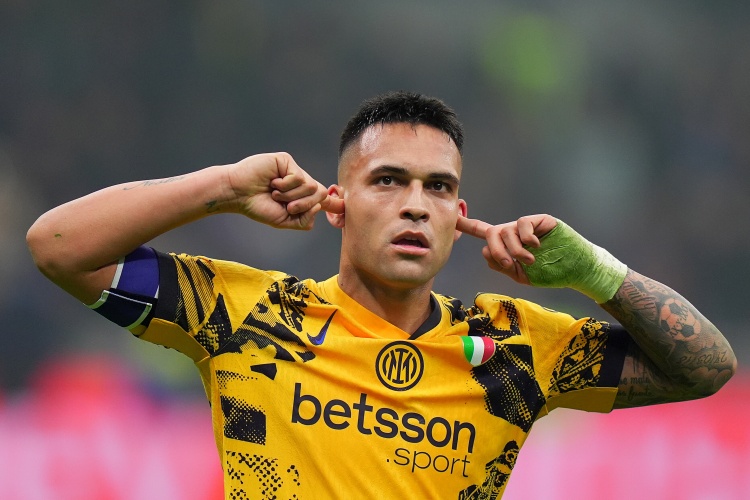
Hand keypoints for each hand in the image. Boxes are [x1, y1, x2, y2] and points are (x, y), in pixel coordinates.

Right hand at [228, 153, 343, 229]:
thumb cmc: (258, 207)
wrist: (238, 194)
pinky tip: (273, 183)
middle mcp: (300, 183)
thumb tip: (320, 207)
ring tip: (275, 193)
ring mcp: (294, 171)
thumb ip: (304, 220)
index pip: (323, 199)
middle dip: (304, 204)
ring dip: (291, 196)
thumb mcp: (285, 220)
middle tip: (287, 206)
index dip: (336, 203)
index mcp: (301, 197)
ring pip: (311, 187)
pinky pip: (299, 177)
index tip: (344, 206)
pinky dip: (286, 186)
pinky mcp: (287, 161)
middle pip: (320, 194)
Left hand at [456, 214, 557, 283]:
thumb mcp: (520, 276)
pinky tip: (536, 246)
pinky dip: (526, 237)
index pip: (482, 232)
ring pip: (506, 231)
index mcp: (506, 244)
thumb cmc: (548, 273)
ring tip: (530, 260)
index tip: (453, 217)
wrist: (575, 270)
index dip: (467, 225)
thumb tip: (484, 250)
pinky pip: (522, 224)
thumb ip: (502, 265)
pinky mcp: (540, 220)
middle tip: (511, 263)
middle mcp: (513, 232)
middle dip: (496, 250)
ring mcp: (526, 226)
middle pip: (491, 232)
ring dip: (514, 250)